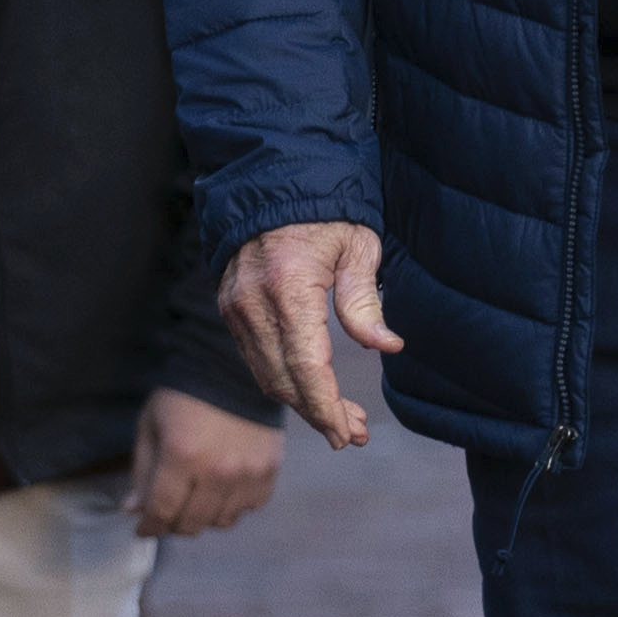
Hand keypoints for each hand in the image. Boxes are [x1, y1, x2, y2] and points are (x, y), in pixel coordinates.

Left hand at [126, 390, 284, 539]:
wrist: (232, 368)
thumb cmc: (182, 395)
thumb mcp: (151, 426)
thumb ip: (142, 471)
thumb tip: (134, 511)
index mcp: (182, 456)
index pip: (162, 512)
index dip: (149, 526)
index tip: (143, 528)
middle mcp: (217, 471)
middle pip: (192, 523)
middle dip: (172, 524)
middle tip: (167, 513)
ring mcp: (247, 473)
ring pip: (221, 522)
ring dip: (204, 517)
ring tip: (196, 500)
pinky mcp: (269, 471)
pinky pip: (250, 508)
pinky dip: (234, 506)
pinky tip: (223, 490)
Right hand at [217, 224, 398, 449]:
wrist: (272, 182)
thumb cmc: (325, 211)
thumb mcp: (358, 246)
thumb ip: (364, 301)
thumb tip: (387, 346)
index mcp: (288, 287)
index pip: (306, 367)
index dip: (327, 407)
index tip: (349, 434)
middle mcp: (253, 303)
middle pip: (284, 380)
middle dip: (319, 414)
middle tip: (355, 433)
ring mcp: (236, 307)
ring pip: (266, 375)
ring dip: (302, 403)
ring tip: (341, 419)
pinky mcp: (230, 308)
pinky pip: (255, 358)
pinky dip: (283, 381)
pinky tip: (311, 390)